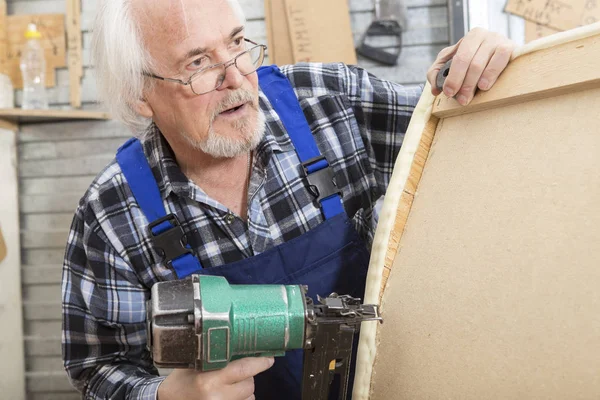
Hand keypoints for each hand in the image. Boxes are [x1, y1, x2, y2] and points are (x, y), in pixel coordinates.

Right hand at [157, 357, 274, 399]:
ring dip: (244, 388)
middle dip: (247, 375)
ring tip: (228, 384)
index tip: (269, 358)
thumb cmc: (182, 379)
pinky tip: (229, 394)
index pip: (243, 369)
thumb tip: (243, 345)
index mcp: (208, 380)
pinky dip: (241, 398)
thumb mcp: (196, 362)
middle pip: (249, 383)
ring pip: (248, 395)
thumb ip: (216, 356)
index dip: (259, 363)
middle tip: (235, 370)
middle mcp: (216, 396)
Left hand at [427, 28, 515, 104]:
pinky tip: (484, 86)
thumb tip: (436, 89)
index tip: (448, 93)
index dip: (453, 77)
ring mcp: (499, 40)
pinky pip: (499, 61)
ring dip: (473, 84)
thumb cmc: (476, 62)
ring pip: (481, 64)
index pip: (459, 58)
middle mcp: (484, 35)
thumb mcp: (453, 63)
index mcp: (470, 37)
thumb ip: (438, 73)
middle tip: (461, 99)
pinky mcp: (511, 48)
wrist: (506, 57)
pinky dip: (490, 75)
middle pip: (469, 62)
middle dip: (463, 84)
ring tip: (470, 97)